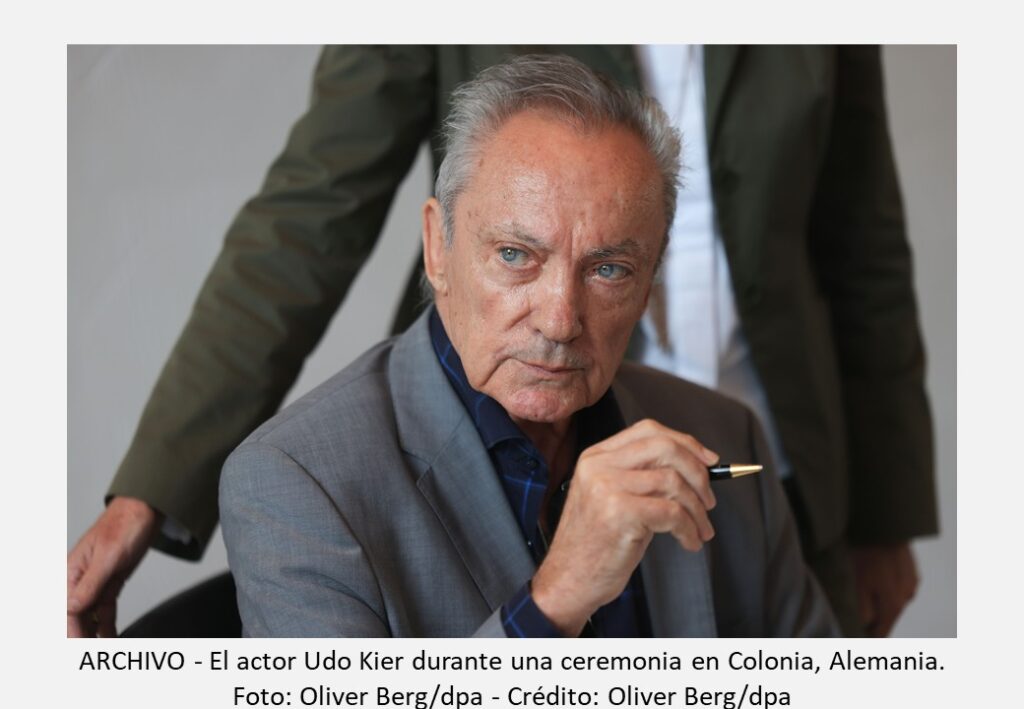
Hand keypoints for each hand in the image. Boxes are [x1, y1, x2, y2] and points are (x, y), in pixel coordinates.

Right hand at [67, 496, 160, 636]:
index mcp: (71, 571)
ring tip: (104, 650)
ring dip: (94, 633)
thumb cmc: (125, 524)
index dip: (72, 631)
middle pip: (75, 616)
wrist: (146, 511)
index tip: (81, 648)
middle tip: (93, 653)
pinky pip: (104, 609)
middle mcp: (79, 579)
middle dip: (82, 636)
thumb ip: (90, 583)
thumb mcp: (109, 556)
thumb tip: (72, 607)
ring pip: (89, 615)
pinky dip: (106, 624)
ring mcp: (94, 582)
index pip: (67, 609)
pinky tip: (109, 636)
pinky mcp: (109, 582)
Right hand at [531, 419, 718, 634]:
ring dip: (697, 509)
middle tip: (709, 500)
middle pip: (665, 448)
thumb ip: (643, 477)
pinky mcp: (620, 512)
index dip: (685, 442)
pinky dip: (689, 529)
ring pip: (673, 482)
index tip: (708, 461)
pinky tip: (689, 541)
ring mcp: (607, 487)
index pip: (649, 431)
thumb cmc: (594, 544)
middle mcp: (599, 466)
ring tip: (700, 529)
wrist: (568, 579)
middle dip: (698, 473)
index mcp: (596, 457)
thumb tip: (695, 466)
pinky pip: (672, 513)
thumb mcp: (613, 499)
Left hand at [851, 542, 918, 636]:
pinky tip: (877, 579)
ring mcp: (912, 584)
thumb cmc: (868, 555)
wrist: (884, 527)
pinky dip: (889, 588)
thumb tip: (867, 625)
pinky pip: (899, 587)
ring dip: (883, 601)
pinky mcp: (912, 572)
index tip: (861, 637)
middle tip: (860, 618)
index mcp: (894, 604)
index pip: (883, 631)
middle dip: (876, 618)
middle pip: (890, 616)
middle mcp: (907, 597)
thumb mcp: (859, 584)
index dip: (872, 635)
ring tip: (866, 597)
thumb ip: (865, 608)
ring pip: (895, 600)